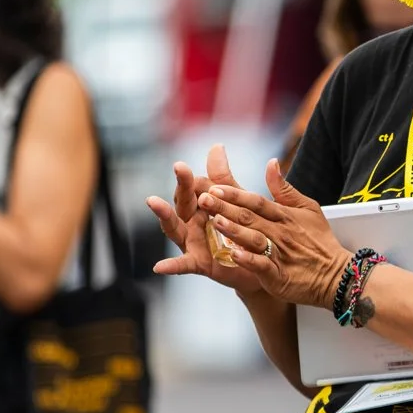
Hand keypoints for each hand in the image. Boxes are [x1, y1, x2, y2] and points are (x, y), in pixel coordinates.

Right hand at [147, 146, 264, 294]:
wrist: (260, 263)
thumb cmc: (243, 229)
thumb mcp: (236, 202)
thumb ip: (224, 179)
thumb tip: (216, 146)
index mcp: (201, 205)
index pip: (194, 187)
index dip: (190, 178)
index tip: (183, 166)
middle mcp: (192, 222)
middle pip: (183, 201)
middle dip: (182, 185)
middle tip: (179, 167)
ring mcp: (192, 242)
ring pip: (175, 228)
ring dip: (164, 214)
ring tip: (153, 200)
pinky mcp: (199, 263)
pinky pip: (183, 265)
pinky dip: (171, 266)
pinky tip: (158, 267)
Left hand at [200, 159, 349, 309]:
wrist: (337, 275)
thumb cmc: (320, 241)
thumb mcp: (308, 208)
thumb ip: (285, 189)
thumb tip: (271, 163)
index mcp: (284, 216)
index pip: (256, 201)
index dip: (234, 194)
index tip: (214, 187)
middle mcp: (280, 232)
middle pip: (250, 217)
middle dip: (225, 208)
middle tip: (203, 199)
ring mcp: (279, 254)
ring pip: (254, 239)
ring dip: (234, 230)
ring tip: (215, 222)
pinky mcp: (279, 275)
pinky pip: (262, 266)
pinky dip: (248, 260)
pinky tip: (233, 255)